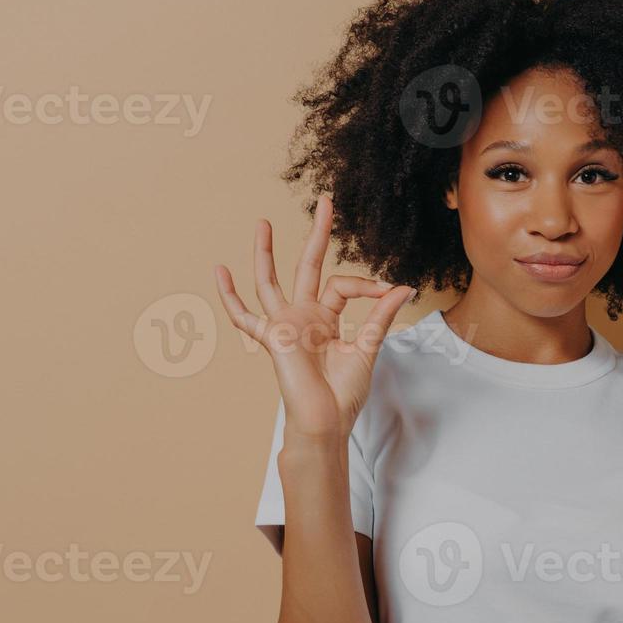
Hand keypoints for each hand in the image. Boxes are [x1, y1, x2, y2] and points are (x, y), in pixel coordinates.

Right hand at [214, 193, 416, 439]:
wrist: (326, 422)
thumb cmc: (344, 394)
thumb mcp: (368, 349)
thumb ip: (380, 316)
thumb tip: (403, 287)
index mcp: (328, 318)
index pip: (344, 284)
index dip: (368, 283)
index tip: (389, 290)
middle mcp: (304, 316)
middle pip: (309, 265)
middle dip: (317, 234)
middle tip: (325, 201)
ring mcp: (285, 325)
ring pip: (270, 282)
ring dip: (266, 253)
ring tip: (263, 223)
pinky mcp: (272, 338)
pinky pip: (244, 317)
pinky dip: (230, 297)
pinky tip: (219, 272)